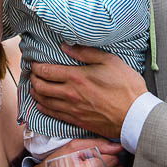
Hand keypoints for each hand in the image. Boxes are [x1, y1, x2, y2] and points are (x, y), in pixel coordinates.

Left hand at [29, 44, 146, 140]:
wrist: (133, 115)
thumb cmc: (126, 87)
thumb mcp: (110, 61)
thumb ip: (86, 53)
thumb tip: (66, 46)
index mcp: (76, 77)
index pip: (47, 71)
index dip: (37, 66)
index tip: (34, 62)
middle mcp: (69, 94)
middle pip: (41, 87)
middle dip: (33, 79)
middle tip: (33, 73)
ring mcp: (71, 109)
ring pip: (44, 101)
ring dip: (35, 93)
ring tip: (34, 87)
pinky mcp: (76, 120)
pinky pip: (53, 114)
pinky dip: (43, 108)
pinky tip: (41, 105)